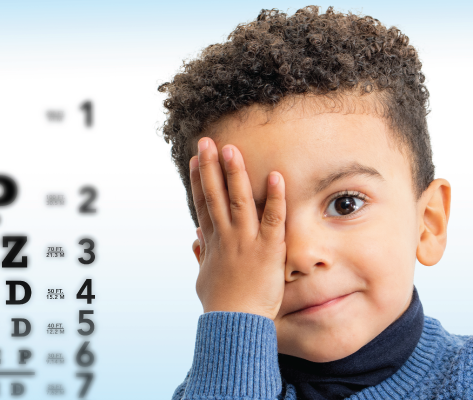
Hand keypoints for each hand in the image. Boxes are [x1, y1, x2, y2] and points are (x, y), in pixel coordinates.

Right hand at [189, 137, 286, 319]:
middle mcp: (226, 237)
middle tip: (206, 141)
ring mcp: (246, 241)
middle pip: (215, 195)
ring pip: (239, 200)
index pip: (204, 204)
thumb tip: (195, 239)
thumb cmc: (221, 306)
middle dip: (210, 167)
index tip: (197, 159)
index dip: (199, 180)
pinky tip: (276, 176)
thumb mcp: (204, 279)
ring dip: (235, 173)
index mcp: (213, 243)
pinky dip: (275, 197)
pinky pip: (273, 218)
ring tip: (231, 148)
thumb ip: (202, 256)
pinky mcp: (267, 249)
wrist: (235, 323)